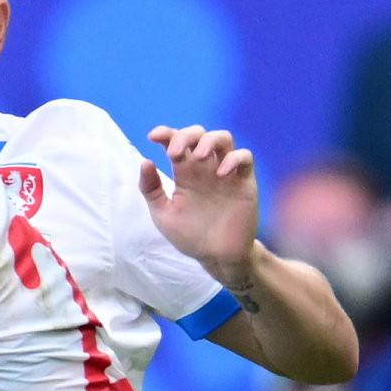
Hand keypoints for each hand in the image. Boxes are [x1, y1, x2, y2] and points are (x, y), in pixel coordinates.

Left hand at [139, 124, 261, 285]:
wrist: (216, 256)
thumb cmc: (190, 235)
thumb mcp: (163, 215)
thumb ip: (151, 190)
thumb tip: (145, 161)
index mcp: (184, 173)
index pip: (176, 142)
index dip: (166, 133)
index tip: (153, 136)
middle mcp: (205, 168)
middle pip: (199, 134)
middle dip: (186, 135)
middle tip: (175, 154)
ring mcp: (226, 173)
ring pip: (224, 138)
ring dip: (210, 140)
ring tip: (198, 157)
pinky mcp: (244, 182)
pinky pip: (245, 157)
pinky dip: (233, 158)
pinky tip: (220, 173)